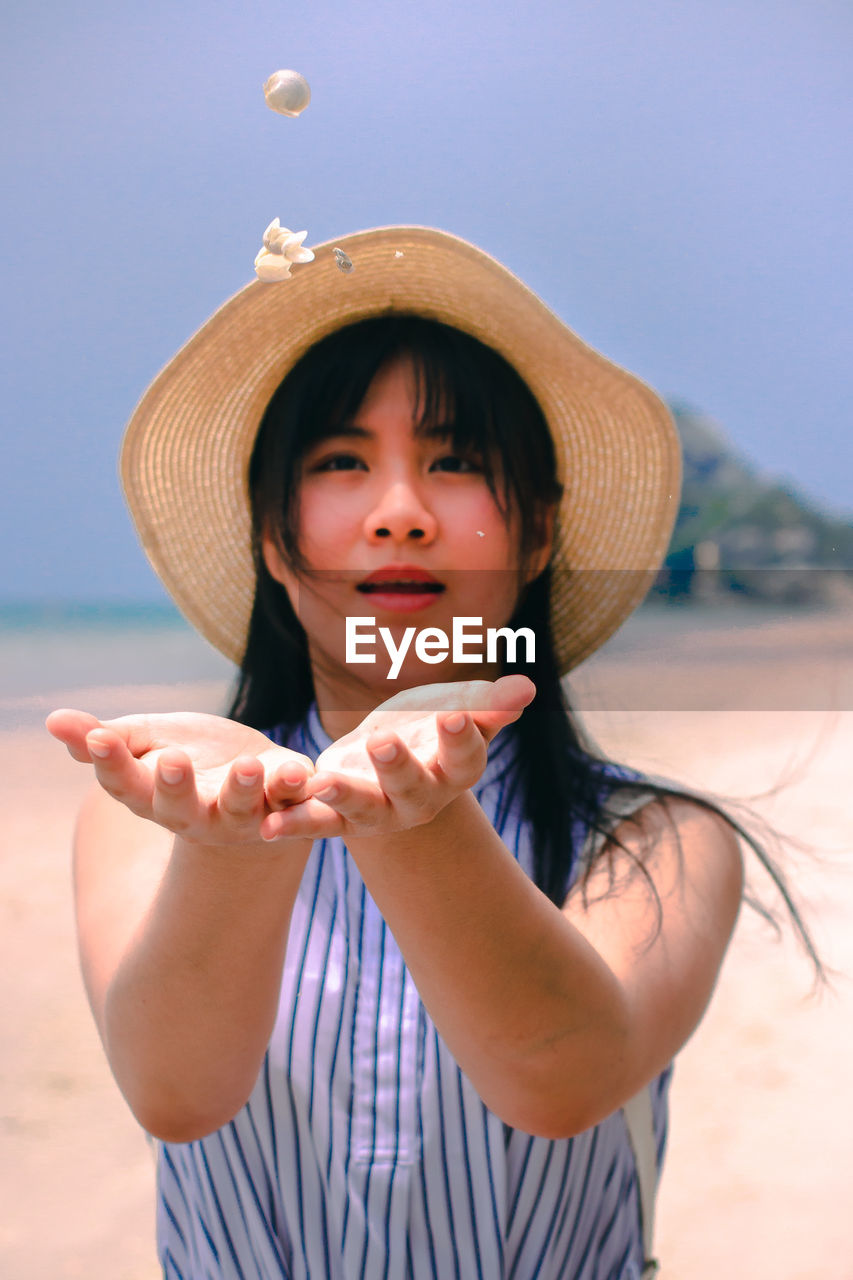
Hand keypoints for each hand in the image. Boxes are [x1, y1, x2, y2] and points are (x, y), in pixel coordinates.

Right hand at [46, 709, 315, 844]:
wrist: (256, 778)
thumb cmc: (193, 756)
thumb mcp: (148, 740)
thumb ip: (108, 738)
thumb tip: (53, 720)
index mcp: (154, 798)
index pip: (125, 784)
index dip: (110, 763)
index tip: (99, 739)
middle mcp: (197, 816)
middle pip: (180, 808)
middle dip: (176, 786)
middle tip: (172, 760)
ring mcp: (244, 818)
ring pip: (241, 809)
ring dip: (245, 789)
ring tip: (250, 766)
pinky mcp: (288, 808)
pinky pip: (295, 805)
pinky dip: (297, 790)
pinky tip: (299, 771)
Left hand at [259, 675, 533, 841]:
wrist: (386, 755)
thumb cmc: (429, 727)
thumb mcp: (457, 708)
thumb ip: (489, 704)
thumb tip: (528, 689)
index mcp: (452, 771)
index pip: (465, 759)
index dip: (463, 739)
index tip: (457, 714)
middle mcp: (419, 801)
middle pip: (412, 788)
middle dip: (396, 767)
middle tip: (380, 741)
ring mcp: (378, 813)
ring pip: (363, 810)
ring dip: (343, 798)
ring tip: (323, 783)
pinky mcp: (338, 817)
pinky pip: (316, 823)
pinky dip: (294, 824)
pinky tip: (268, 825)